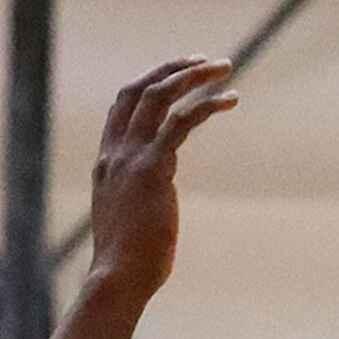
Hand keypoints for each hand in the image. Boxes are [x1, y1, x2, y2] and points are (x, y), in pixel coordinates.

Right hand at [82, 56, 233, 296]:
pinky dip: (207, 105)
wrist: (119, 278)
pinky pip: (181, 122)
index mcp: (106, 161)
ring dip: (194, 77)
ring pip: (160, 97)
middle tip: (207, 60)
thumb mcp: (125, 218)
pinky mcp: (154, 169)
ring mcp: (131, 158)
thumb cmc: (128, 261)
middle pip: (139, 90)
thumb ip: (133, 198)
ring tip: (226, 69)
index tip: (179, 73)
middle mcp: (115, 152)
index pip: (122, 105)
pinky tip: (231, 100)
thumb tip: (149, 201)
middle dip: (173, 68)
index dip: (150, 81)